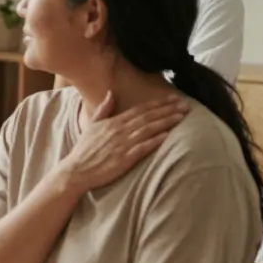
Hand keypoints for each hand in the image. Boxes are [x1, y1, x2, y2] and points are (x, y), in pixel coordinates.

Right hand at [60, 92, 188, 193]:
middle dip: (167, 110)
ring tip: (181, 117)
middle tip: (185, 105)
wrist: (76, 170)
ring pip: (147, 130)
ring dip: (165, 122)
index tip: (174, 98)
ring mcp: (122, 145)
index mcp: (113, 122)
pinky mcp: (123, 159)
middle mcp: (119, 131)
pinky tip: (167, 137)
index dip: (158, 103)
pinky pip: (142, 148)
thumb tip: (111, 93)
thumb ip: (104, 109)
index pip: (140, 109)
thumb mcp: (92, 125)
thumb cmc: (85, 149)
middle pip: (147, 117)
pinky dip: (154, 141)